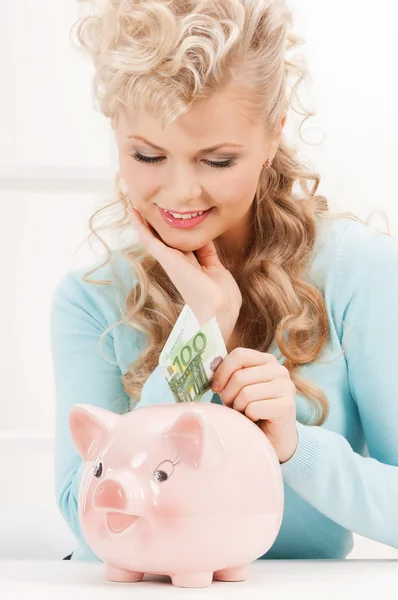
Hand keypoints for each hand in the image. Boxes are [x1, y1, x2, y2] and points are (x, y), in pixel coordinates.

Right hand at [129, 207, 241, 345]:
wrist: (219, 311)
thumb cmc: (221, 297)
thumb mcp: (216, 268)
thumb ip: (208, 253)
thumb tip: (204, 237)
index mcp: (190, 265)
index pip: (180, 242)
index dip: (174, 228)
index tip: (168, 213)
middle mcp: (178, 263)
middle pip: (163, 238)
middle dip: (155, 223)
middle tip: (145, 204)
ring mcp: (171, 261)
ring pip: (152, 237)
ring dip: (143, 221)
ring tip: (134, 203)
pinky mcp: (168, 259)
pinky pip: (149, 239)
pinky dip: (141, 225)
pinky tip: (133, 212)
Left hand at [211, 348, 297, 463]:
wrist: (273, 438)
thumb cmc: (252, 410)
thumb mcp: (240, 387)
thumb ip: (230, 374)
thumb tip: (210, 366)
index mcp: (267, 360)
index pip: (239, 355)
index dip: (222, 371)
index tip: (215, 387)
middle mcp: (279, 370)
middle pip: (240, 377)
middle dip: (228, 395)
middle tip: (232, 406)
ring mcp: (286, 387)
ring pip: (246, 393)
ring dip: (239, 407)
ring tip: (244, 412)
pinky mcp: (287, 406)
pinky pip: (254, 408)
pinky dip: (248, 417)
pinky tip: (255, 419)